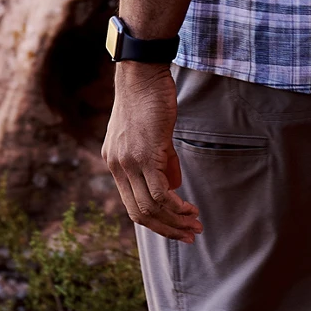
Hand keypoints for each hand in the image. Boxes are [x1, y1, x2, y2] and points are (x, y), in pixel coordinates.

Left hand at [103, 63, 202, 243]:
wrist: (141, 75)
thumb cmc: (148, 99)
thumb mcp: (150, 135)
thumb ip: (160, 161)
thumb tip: (173, 187)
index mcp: (115, 164)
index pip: (132, 205)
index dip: (155, 222)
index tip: (177, 228)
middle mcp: (118, 167)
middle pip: (139, 214)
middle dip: (166, 230)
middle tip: (190, 236)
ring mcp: (129, 162)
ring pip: (150, 207)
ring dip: (175, 221)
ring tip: (195, 224)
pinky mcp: (145, 154)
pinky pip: (160, 192)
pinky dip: (176, 206)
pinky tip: (190, 208)